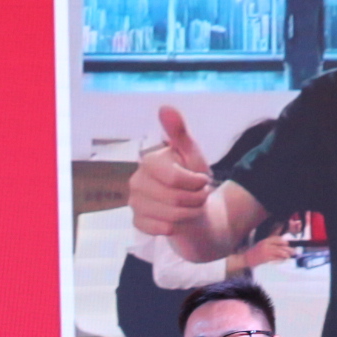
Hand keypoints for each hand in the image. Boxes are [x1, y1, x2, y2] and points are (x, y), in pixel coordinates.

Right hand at [128, 107, 212, 235]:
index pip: (174, 178)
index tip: (201, 180)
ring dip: (189, 213)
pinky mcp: (138, 222)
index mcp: (148, 162)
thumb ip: (179, 133)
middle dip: (195, 199)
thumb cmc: (192, 179)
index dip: (195, 182)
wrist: (191, 208)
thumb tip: (164, 107)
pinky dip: (176, 227)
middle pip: (174, 198)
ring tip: (191, 206)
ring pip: (170, 216)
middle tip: (198, 195)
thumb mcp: (192, 154)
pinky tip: (177, 220)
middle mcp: (136, 181)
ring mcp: (135, 203)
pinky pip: (161, 229)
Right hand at [241, 232, 295, 267]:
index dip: (283, 241)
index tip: (287, 244)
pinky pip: (276, 258)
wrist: (245, 259)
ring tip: (289, 256)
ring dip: (286, 254)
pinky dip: (281, 258)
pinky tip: (283, 259)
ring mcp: (266, 251)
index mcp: (265, 241)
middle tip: (292, 251)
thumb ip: (269, 244)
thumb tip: (280, 246)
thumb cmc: (254, 253)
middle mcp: (266, 245)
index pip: (277, 239)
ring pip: (279, 251)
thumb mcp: (261, 245)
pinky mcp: (266, 258)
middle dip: (288, 248)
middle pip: (280, 245)